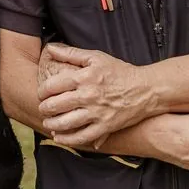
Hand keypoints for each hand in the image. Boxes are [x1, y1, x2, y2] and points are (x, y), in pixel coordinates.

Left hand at [38, 43, 156, 148]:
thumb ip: (71, 53)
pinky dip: (68, 139)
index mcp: (84, 77)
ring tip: (48, 122)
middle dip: (44, 108)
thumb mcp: (96, 57)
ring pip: (65, 123)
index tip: (41, 93)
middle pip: (56, 105)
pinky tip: (59, 137)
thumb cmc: (120, 71)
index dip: (42, 91)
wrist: (146, 89)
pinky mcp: (105, 127)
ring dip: (52, 124)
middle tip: (42, 108)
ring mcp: (96, 113)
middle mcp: (88, 96)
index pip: (52, 86)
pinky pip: (82, 137)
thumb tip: (50, 48)